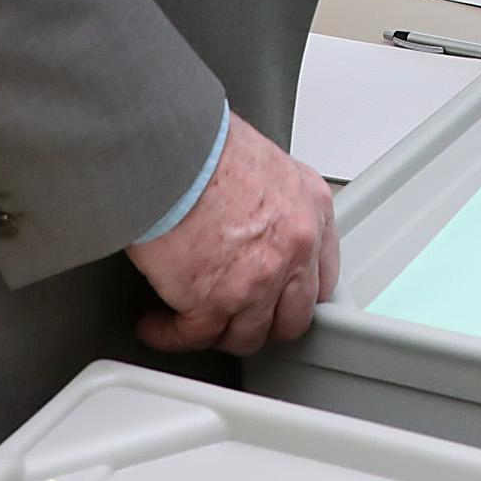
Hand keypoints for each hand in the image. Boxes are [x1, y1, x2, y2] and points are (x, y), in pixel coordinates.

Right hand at [128, 118, 335, 356]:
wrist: (169, 150)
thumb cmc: (203, 143)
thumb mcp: (262, 160)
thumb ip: (270, 199)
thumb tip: (253, 219)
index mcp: (311, 208)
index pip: (322, 275)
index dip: (294, 294)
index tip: (278, 300)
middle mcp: (294, 247)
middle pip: (291, 317)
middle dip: (262, 325)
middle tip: (237, 319)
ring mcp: (259, 279)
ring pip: (246, 335)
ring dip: (216, 333)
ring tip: (192, 324)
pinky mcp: (214, 300)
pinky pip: (195, 336)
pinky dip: (171, 335)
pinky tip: (158, 326)